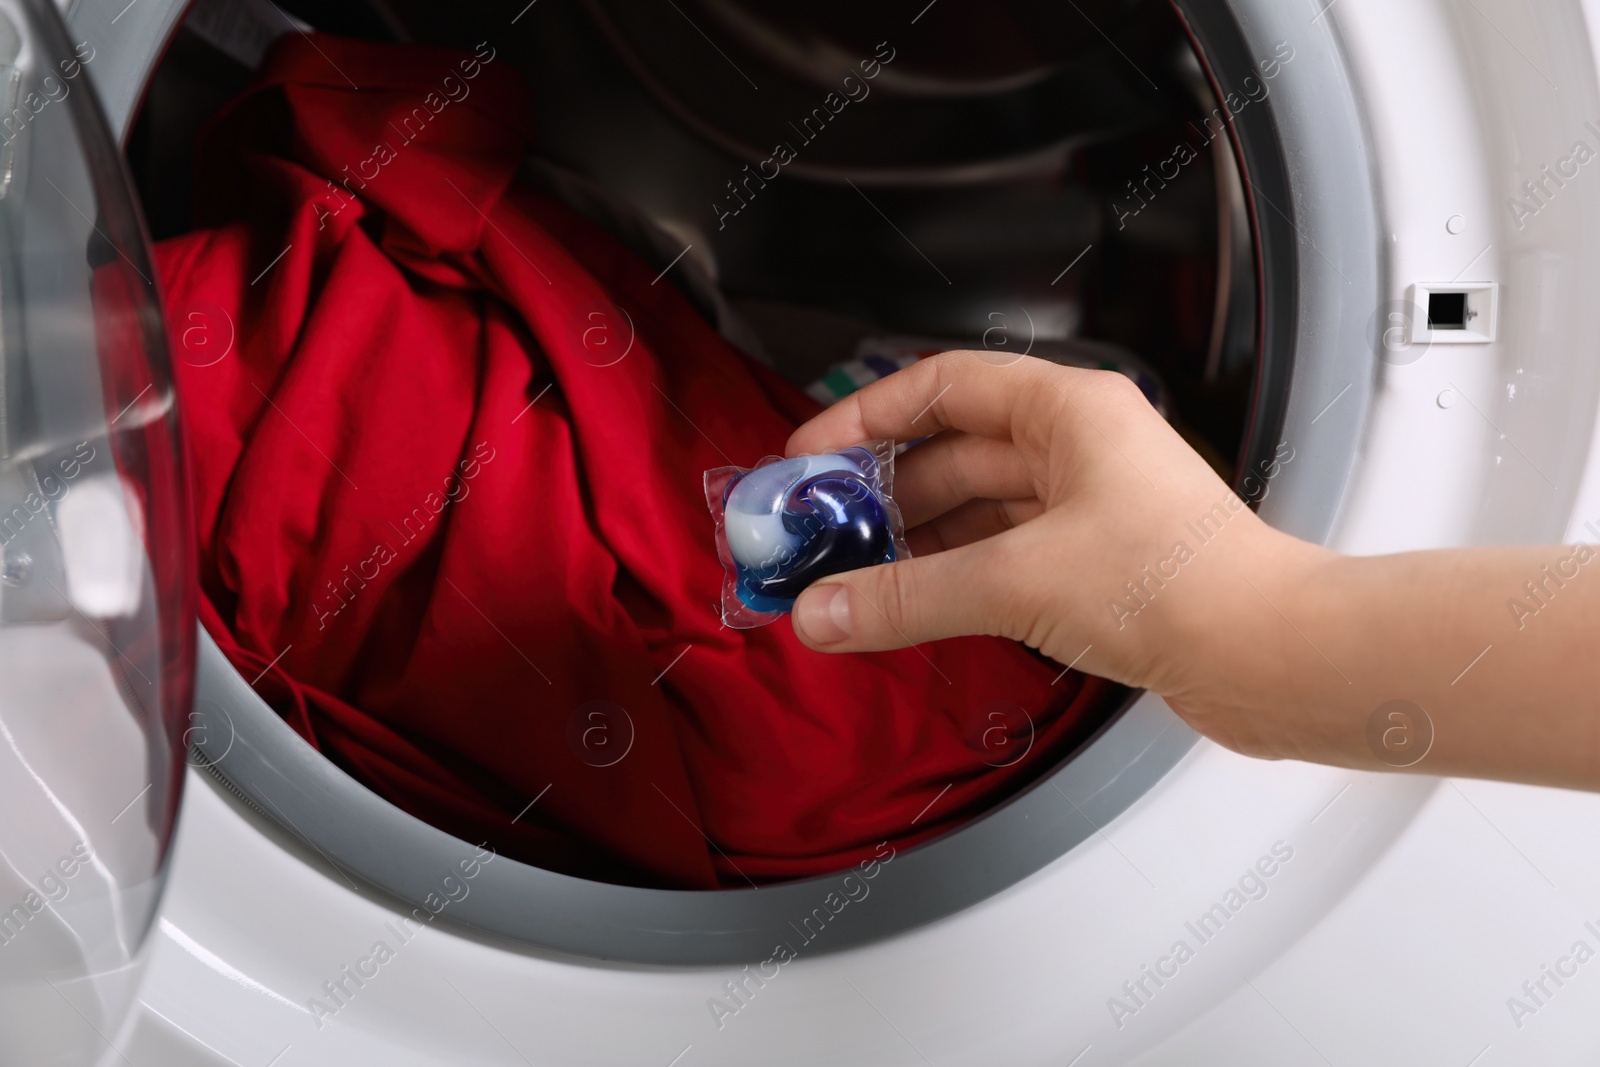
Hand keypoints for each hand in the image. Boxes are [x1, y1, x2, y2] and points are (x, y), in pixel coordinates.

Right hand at [786, 351, 1329, 757]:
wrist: (1274, 659)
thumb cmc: (1182, 586)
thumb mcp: (1016, 582)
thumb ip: (905, 596)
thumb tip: (822, 612)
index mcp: (1069, 410)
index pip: (941, 387)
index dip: (866, 415)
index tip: (810, 457)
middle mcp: (1081, 447)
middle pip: (953, 450)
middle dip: (882, 492)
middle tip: (818, 532)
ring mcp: (1093, 506)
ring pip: (978, 507)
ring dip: (916, 540)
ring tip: (853, 575)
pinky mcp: (1101, 565)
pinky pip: (1005, 555)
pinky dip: (956, 575)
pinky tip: (913, 603)